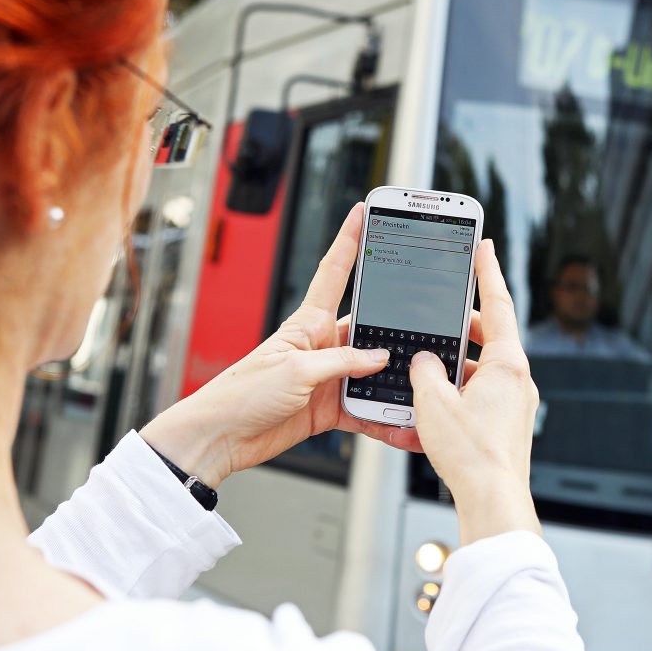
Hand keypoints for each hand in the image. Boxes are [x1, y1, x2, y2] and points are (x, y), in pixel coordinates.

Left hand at [140, 203, 421, 486]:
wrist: (221, 437)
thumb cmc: (243, 394)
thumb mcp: (296, 371)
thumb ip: (342, 362)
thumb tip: (381, 358)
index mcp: (308, 323)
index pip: (334, 272)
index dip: (349, 240)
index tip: (363, 213)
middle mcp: (321, 345)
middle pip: (369, 329)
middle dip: (399, 328)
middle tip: (430, 326)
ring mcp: (327, 377)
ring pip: (374, 372)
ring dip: (396, 381)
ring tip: (422, 386)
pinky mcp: (329, 408)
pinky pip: (366, 409)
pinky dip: (385, 419)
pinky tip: (404, 424)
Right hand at [408, 239, 541, 544]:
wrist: (493, 500)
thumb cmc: (471, 454)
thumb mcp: (432, 402)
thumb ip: (424, 372)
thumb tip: (424, 361)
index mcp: (507, 364)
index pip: (498, 304)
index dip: (487, 272)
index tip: (484, 248)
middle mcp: (519, 380)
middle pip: (491, 337)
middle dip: (463, 326)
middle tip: (440, 317)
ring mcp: (517, 403)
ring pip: (485, 368)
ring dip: (459, 363)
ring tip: (428, 368)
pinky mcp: (509, 425)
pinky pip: (485, 394)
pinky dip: (462, 389)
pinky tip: (437, 403)